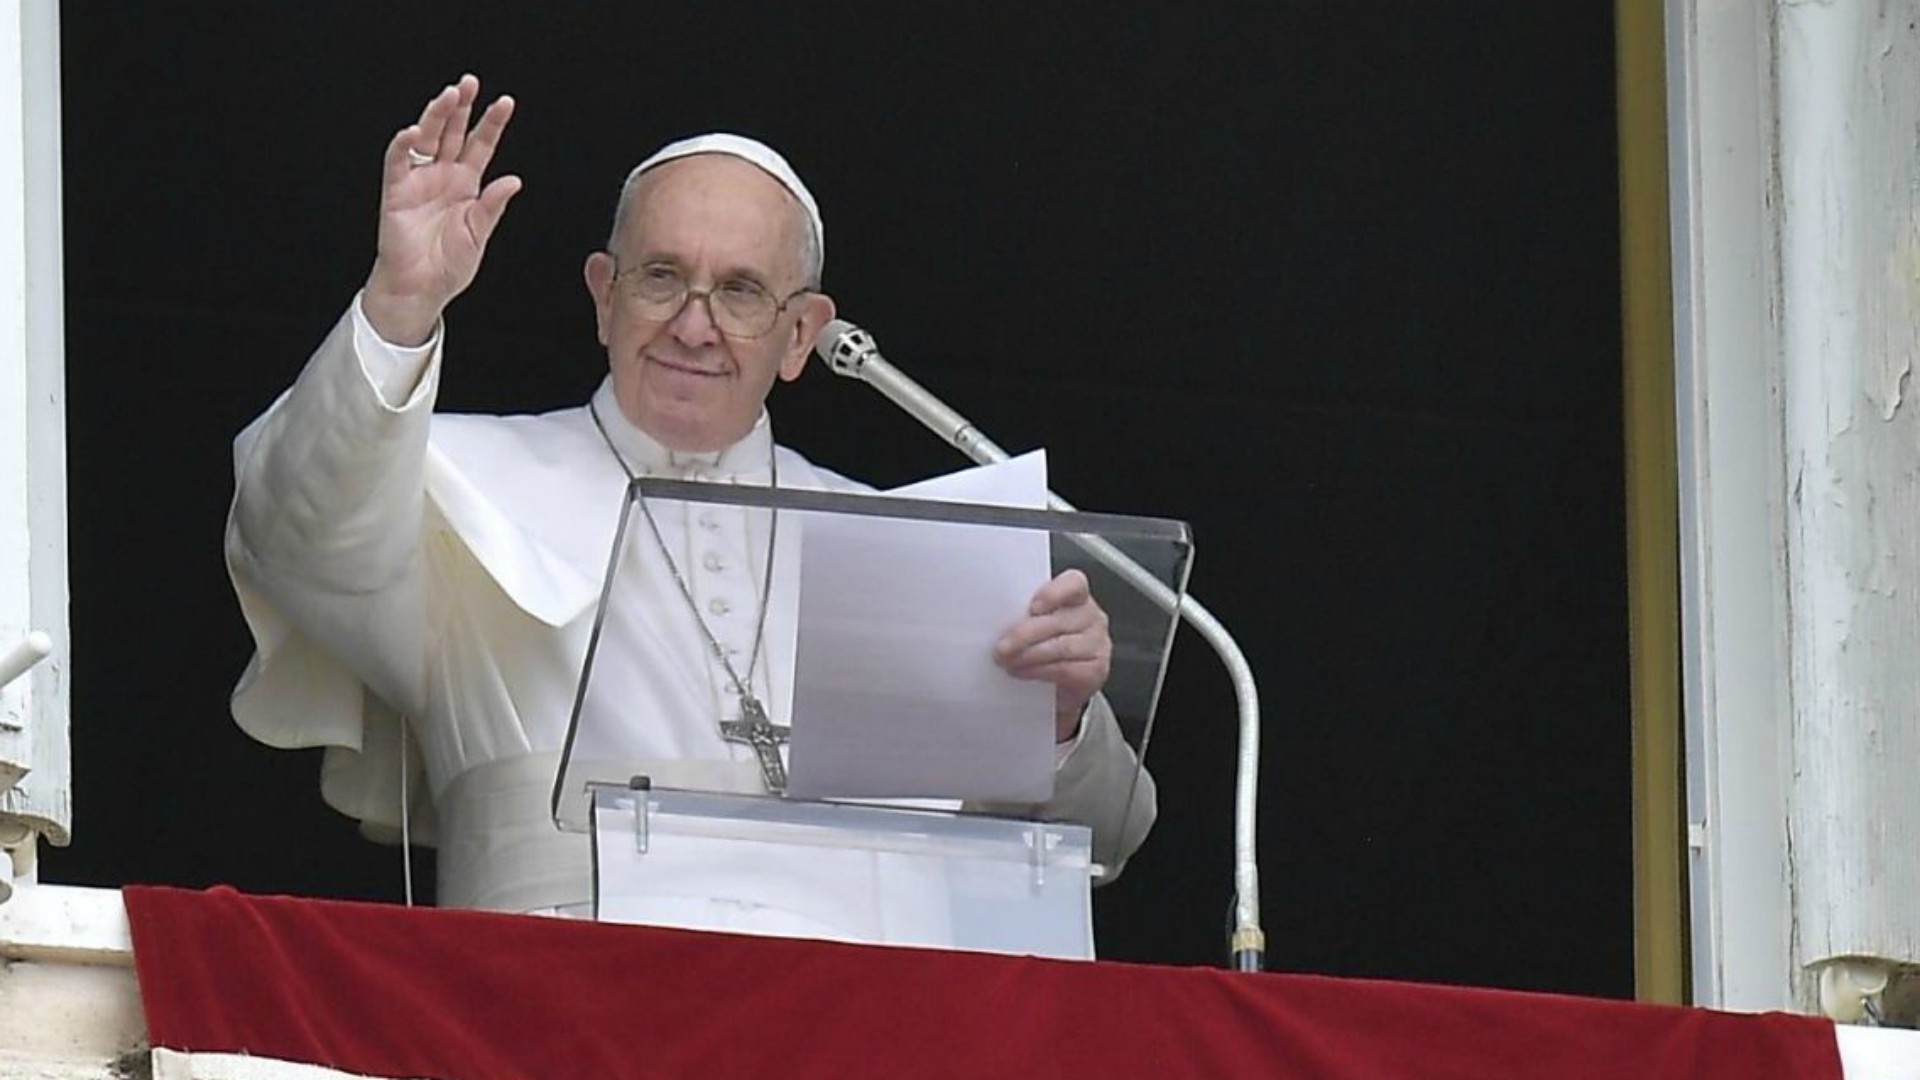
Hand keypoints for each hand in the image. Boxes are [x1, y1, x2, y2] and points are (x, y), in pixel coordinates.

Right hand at [362, 74, 521, 345]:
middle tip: (470, 83)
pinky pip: (398, 163)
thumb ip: (492, 207)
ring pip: (426, 139)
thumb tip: (513, 180)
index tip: (505, 102)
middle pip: (452, 132)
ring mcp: (419, 181)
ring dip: (435, 116)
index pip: (480, 145)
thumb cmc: (448, 265)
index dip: (491, 124)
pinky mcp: (396, 192)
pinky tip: (412, 132)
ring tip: (449, 96)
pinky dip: (403, 147)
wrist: (421, 289)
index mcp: (466, 185)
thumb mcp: (479, 235)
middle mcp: (442, 176)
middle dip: (461, 107)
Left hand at [994, 569, 1111, 742]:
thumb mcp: (1033, 622)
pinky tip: (1022, 672)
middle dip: (1025, 634)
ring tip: (1006, 661)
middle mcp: (1091, 617)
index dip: (1053, 593)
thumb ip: (1022, 613)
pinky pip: (1065, 669)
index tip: (1032, 606)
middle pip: (1059, 621)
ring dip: (1028, 655)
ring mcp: (1097, 644)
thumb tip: (991, 617)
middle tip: (1001, 647)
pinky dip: (1039, 671)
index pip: (1074, 584)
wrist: (1055, 685)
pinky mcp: (1096, 670)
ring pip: (1061, 647)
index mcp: (1076, 596)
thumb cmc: (1041, 644)